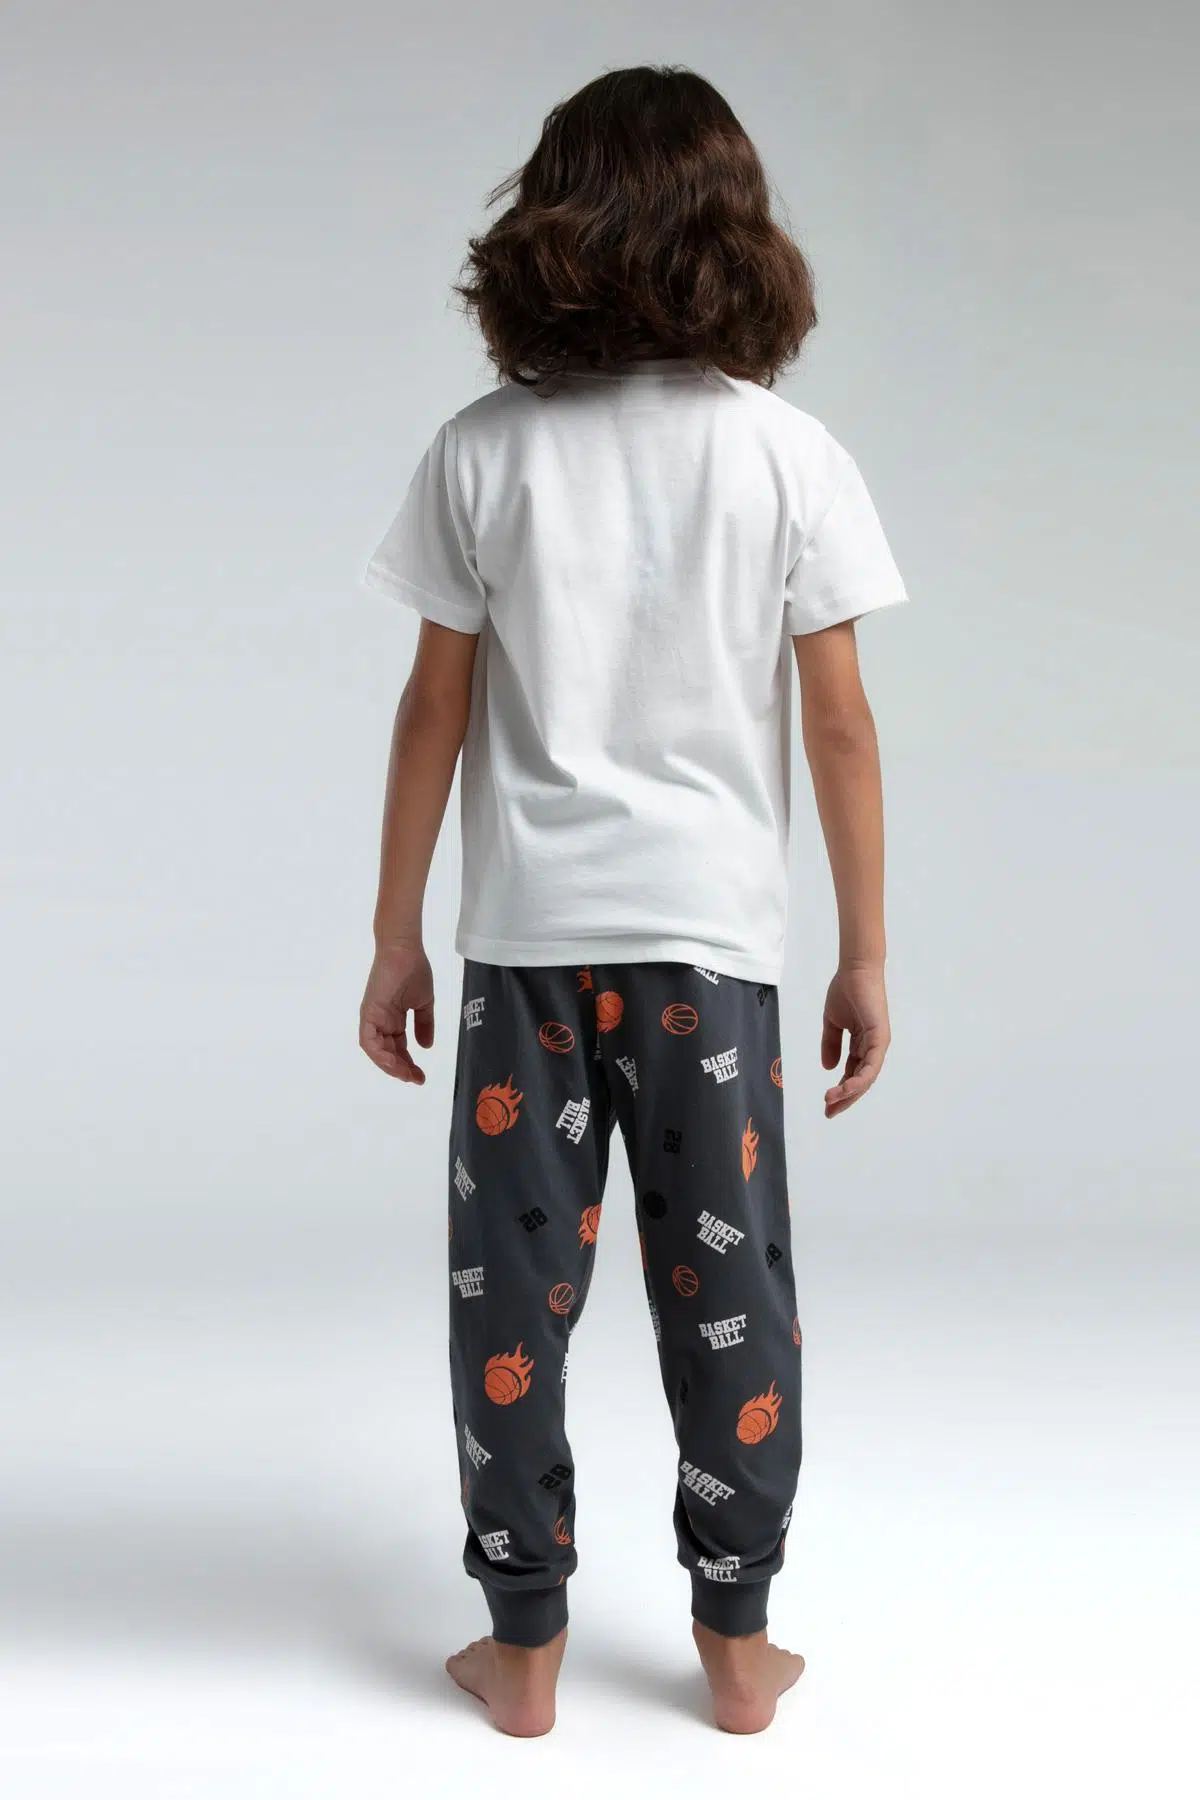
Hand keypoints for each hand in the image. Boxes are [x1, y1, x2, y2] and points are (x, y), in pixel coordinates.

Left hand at [359, 941, 434, 1081]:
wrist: (405, 949)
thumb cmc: (414, 969)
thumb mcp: (423, 1003)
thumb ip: (424, 1025)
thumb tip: (426, 1047)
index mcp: (391, 1019)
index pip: (398, 1048)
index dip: (408, 1064)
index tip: (421, 1076)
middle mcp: (379, 1021)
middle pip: (387, 1053)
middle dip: (401, 1069)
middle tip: (416, 1080)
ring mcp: (372, 1017)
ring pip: (376, 1051)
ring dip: (390, 1066)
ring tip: (406, 1075)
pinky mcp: (368, 1013)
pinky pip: (369, 1040)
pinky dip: (379, 1054)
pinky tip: (393, 1063)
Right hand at [820, 962, 889, 1117]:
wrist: (855, 970)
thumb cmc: (846, 991)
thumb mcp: (832, 1023)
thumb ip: (830, 1044)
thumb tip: (828, 1068)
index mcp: (862, 1044)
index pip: (852, 1074)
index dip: (840, 1090)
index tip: (826, 1104)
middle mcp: (873, 1048)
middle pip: (861, 1081)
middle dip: (845, 1099)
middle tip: (829, 1113)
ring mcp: (878, 1044)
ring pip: (866, 1078)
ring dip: (849, 1093)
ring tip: (831, 1102)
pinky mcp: (879, 1038)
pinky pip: (870, 1065)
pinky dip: (858, 1079)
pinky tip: (844, 1089)